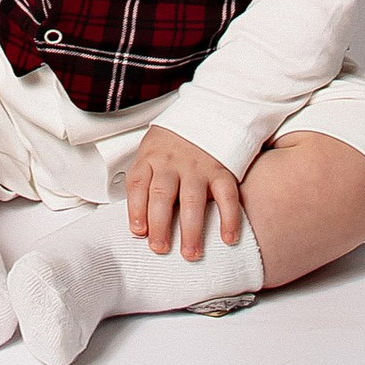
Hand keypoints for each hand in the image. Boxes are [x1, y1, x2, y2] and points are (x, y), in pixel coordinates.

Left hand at [122, 128, 246, 260]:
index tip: (138, 231)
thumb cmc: (172, 143)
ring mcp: (197, 166)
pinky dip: (229, 217)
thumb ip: (143, 183)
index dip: (136, 209)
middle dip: (160, 225)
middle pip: (162, 195)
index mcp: (150, 158)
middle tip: (160, 248)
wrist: (206, 111)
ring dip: (191, 229)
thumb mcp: (150, 152)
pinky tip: (228, 237)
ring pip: (192, 199)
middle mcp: (172, 163)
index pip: (138, 183)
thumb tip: (138, 224)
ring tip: (190, 252)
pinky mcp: (221, 170)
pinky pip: (226, 195)